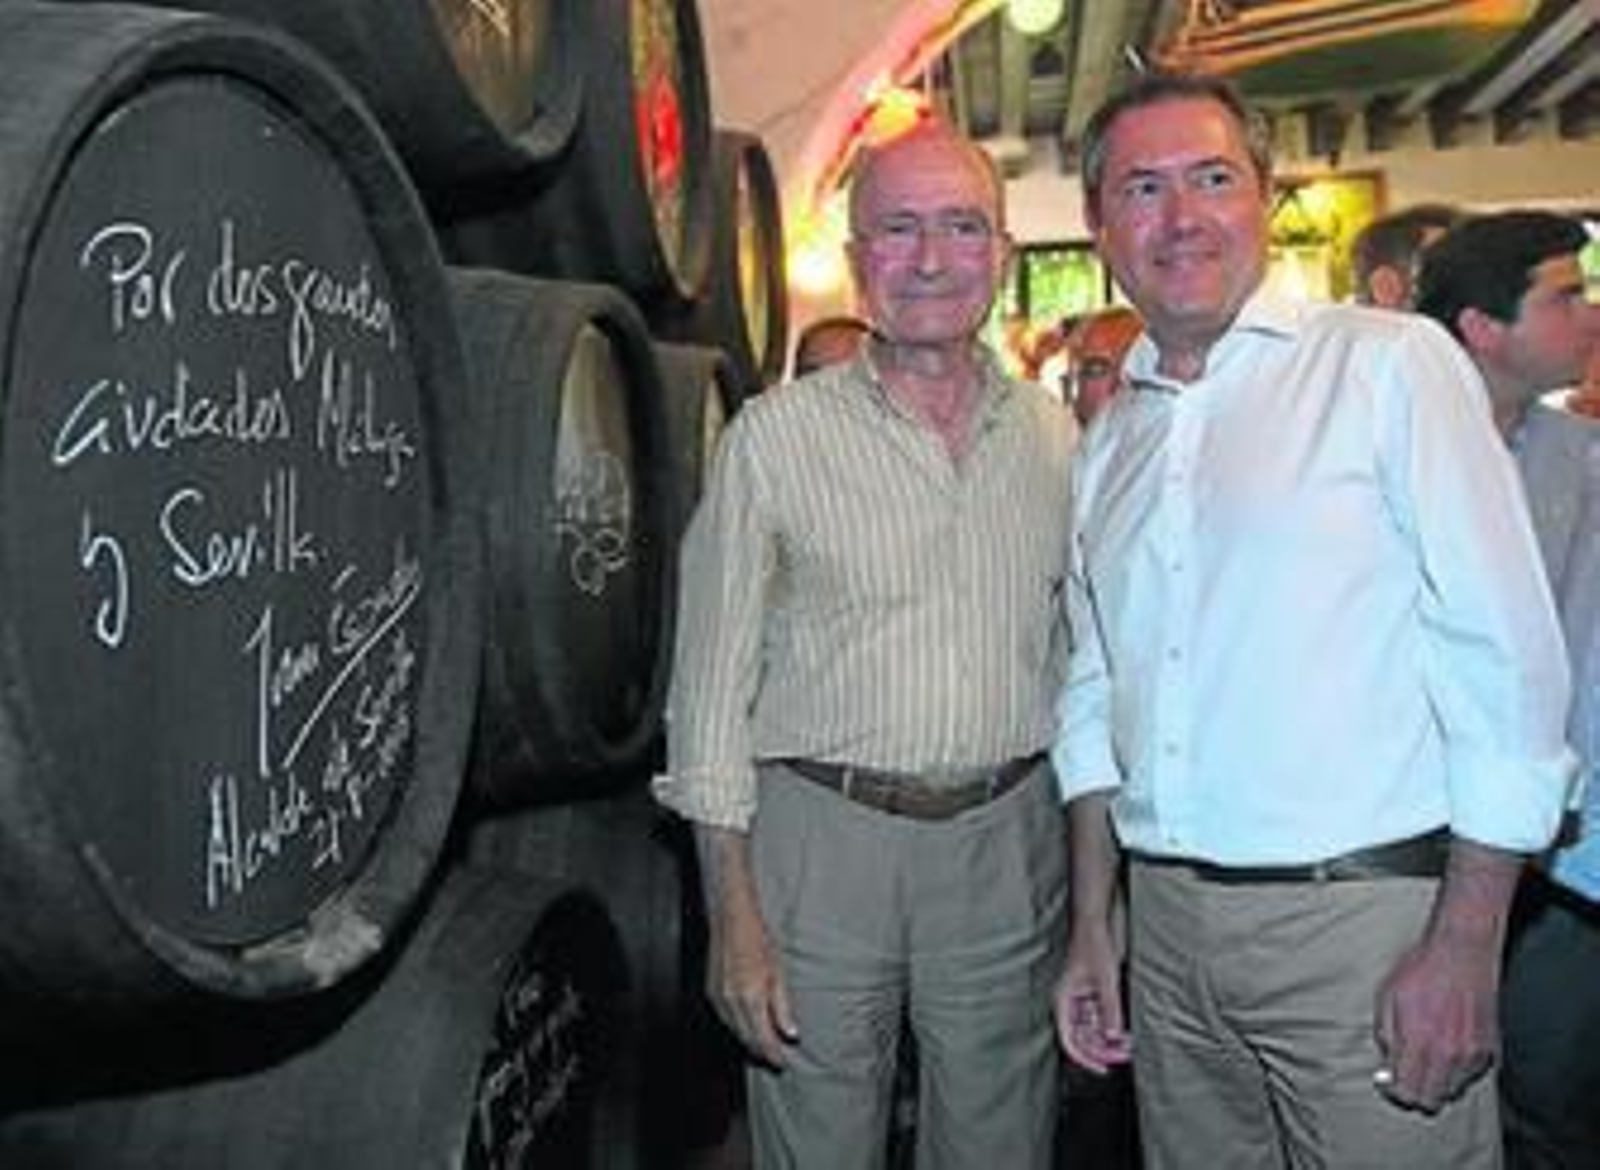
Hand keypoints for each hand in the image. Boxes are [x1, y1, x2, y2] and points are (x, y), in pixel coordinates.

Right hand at [705, 885, 798, 1068]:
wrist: (732, 920)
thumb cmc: (758, 940)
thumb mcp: (779, 973)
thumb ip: (783, 1007)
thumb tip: (790, 1033)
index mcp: (751, 998)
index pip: (762, 1039)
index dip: (773, 1055)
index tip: (782, 1062)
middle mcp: (732, 1002)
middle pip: (747, 1039)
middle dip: (761, 1052)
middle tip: (775, 1060)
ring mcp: (718, 998)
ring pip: (734, 1031)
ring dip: (749, 1041)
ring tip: (764, 1047)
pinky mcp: (711, 993)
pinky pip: (725, 1019)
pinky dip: (737, 1027)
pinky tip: (747, 1026)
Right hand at [1054, 913, 1131, 1073]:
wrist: (1096, 924)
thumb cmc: (1093, 946)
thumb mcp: (1106, 981)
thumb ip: (1110, 1009)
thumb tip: (1113, 1036)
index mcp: (1063, 1001)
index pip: (1069, 1040)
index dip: (1085, 1057)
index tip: (1101, 1068)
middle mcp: (1069, 1004)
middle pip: (1081, 1038)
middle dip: (1101, 1049)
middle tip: (1122, 1055)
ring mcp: (1080, 1000)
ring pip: (1091, 1029)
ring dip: (1108, 1038)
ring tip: (1127, 1044)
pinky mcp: (1090, 995)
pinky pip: (1098, 1018)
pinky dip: (1110, 1025)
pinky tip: (1124, 1029)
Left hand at [1373, 927, 1497, 1112]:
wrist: (1462, 950)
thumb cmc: (1421, 969)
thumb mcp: (1388, 997)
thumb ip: (1386, 1036)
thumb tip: (1387, 1064)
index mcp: (1419, 1042)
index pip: (1408, 1094)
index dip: (1394, 1091)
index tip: (1388, 1080)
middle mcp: (1449, 1054)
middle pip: (1432, 1101)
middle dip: (1415, 1092)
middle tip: (1405, 1073)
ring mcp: (1472, 1053)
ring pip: (1453, 1090)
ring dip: (1438, 1082)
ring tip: (1427, 1057)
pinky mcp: (1490, 1047)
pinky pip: (1470, 1075)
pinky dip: (1457, 1070)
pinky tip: (1446, 1047)